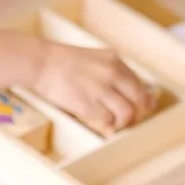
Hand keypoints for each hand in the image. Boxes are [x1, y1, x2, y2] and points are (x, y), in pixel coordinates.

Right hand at [33, 43, 154, 134]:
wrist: (42, 62)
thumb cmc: (63, 63)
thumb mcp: (94, 59)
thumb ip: (111, 72)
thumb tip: (126, 94)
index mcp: (115, 60)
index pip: (140, 85)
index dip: (143, 102)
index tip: (140, 110)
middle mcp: (112, 73)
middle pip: (139, 99)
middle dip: (138, 115)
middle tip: (131, 122)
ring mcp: (101, 88)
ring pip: (127, 113)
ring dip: (123, 123)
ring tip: (115, 124)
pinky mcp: (89, 103)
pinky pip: (109, 121)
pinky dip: (108, 126)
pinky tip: (103, 125)